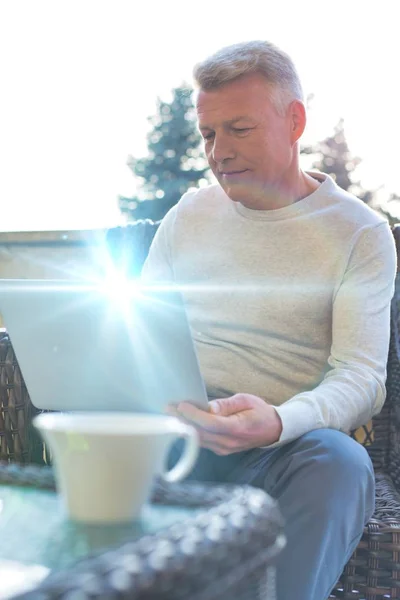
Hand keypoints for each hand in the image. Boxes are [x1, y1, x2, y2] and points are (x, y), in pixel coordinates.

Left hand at [167, 393, 282, 454]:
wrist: (273, 430)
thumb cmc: (260, 412)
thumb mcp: (246, 400)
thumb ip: (225, 405)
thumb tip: (207, 407)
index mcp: (238, 428)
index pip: (211, 424)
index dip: (194, 415)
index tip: (181, 405)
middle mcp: (229, 442)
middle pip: (200, 433)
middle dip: (182, 420)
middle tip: (167, 408)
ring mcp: (224, 448)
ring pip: (198, 439)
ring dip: (183, 427)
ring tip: (169, 414)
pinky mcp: (220, 450)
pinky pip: (202, 442)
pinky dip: (190, 432)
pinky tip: (181, 422)